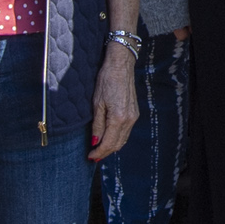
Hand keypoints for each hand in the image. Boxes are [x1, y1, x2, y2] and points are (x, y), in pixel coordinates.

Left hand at [86, 45, 141, 159]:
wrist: (121, 66)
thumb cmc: (106, 81)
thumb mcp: (97, 104)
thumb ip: (97, 125)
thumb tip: (95, 142)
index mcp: (118, 118)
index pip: (108, 143)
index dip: (99, 152)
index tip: (90, 157)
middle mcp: (129, 120)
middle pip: (117, 144)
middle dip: (105, 152)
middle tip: (93, 156)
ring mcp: (134, 117)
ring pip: (123, 139)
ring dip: (112, 147)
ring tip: (100, 150)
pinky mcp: (134, 113)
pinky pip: (126, 132)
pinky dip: (118, 138)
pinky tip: (109, 138)